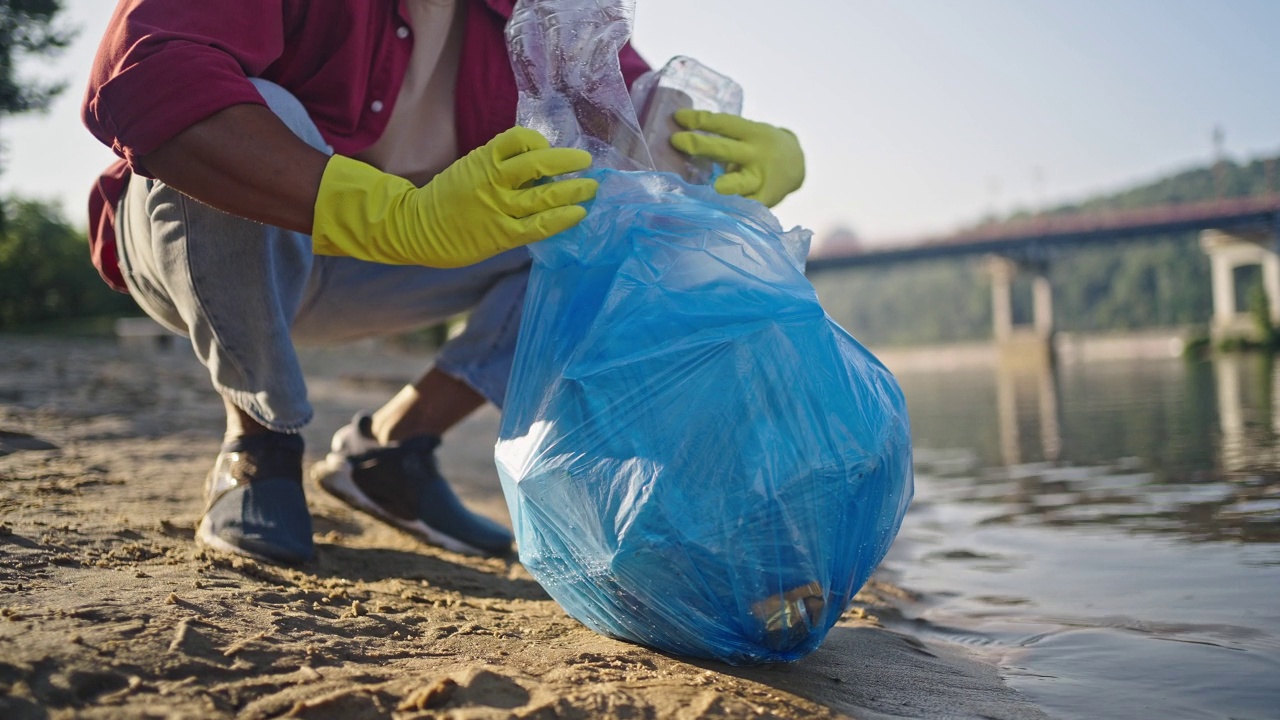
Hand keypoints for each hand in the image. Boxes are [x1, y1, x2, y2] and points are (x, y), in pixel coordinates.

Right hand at [311, 127, 595, 266]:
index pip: (519, 138)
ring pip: (545, 195)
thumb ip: (500, 164)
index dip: (539, 141)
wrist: (418, 228)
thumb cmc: (448, 198)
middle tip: (587, 162)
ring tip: (591, 187)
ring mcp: (499, 208)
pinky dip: (562, 217)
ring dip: (573, 190)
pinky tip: (578, 213)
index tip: (549, 147)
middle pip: (539, 163)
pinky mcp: (503, 234)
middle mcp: (493, 180)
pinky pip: (539, 225)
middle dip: (568, 162)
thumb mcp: (469, 168)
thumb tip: (539, 164)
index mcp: (483, 158)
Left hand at [669, 110, 804, 206]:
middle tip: (678, 141)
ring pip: (741, 182)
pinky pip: (746, 206)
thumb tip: (683, 138)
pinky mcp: (764, 200)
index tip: (678, 117)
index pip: (724, 123)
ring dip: (728, 185)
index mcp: (752, 133)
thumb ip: (724, 137)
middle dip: (701, 145)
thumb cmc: (761, 147)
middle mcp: (756, 154)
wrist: (798, 164)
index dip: (700, 120)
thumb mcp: (749, 134)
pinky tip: (716, 214)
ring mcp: (760, 179)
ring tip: (716, 188)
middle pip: (726, 149)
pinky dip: (732, 209)